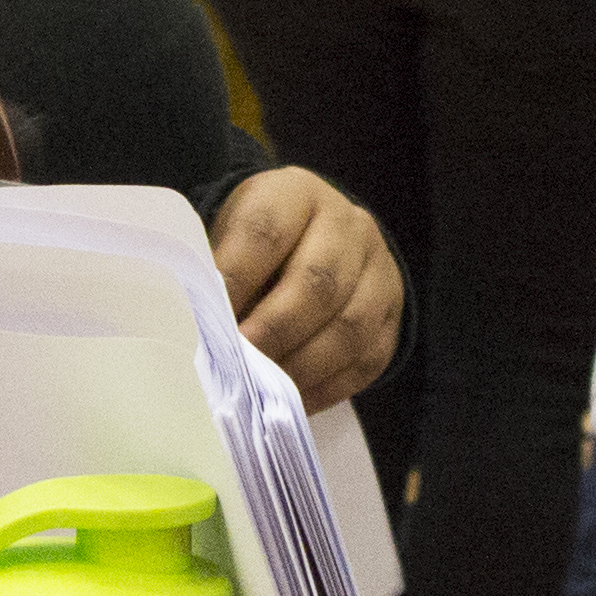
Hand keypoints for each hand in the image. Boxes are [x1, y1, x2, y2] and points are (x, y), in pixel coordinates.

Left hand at [208, 166, 402, 410]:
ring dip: (304, 365)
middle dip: (275, 330)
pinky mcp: (392, 313)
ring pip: (350, 325)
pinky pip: (368, 357)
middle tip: (242, 361)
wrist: (317, 239)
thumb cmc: (259, 245)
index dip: (237, 277)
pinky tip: (296, 402)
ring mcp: (378, 269)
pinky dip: (329, 386)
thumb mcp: (232, 237)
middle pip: (317, 282)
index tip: (212, 318)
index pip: (267, 231)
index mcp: (296, 193)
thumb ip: (219, 275)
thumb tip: (203, 332)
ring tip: (267, 391)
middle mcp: (347, 225)